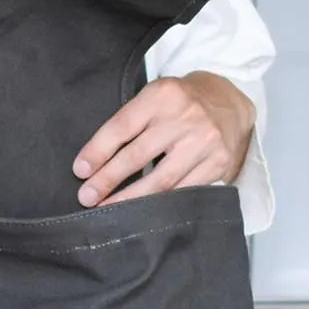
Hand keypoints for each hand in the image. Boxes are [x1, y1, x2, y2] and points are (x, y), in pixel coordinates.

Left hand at [72, 72, 254, 207]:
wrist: (229, 101)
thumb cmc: (180, 103)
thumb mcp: (154, 98)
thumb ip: (130, 122)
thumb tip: (93, 163)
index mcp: (162, 96)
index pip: (122, 126)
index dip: (98, 151)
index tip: (80, 171)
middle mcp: (185, 118)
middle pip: (138, 156)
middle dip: (108, 179)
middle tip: (86, 197)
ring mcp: (204, 142)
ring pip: (160, 180)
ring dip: (130, 199)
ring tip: (108, 210)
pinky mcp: (218, 164)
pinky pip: (182, 191)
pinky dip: (160, 204)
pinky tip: (143, 212)